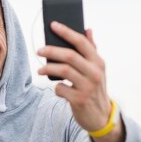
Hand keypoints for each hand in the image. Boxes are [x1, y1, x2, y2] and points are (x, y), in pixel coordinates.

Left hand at [37, 22, 124, 141]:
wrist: (101, 116)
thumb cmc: (95, 89)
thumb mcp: (97, 70)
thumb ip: (92, 50)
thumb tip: (88, 29)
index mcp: (98, 62)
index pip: (82, 42)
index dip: (67, 32)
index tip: (53, 25)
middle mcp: (95, 72)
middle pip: (70, 55)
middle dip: (51, 50)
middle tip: (39, 50)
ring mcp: (87, 86)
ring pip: (63, 71)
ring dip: (48, 68)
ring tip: (40, 70)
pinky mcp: (79, 100)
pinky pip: (60, 89)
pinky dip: (56, 87)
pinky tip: (57, 88)